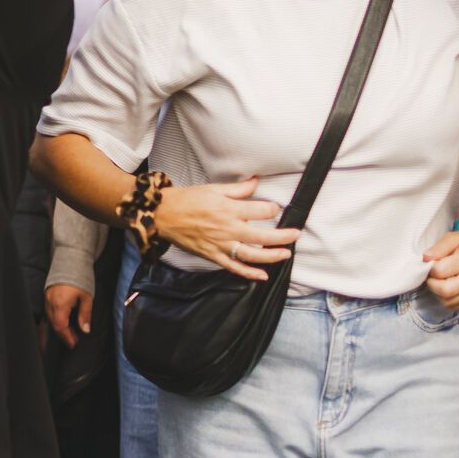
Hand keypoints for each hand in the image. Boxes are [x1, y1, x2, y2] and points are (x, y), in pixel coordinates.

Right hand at [45, 284, 92, 348]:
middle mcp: (51, 302)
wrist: (70, 260)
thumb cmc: (80, 278)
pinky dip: (56, 318)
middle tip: (74, 339)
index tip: (73, 344)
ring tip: (71, 331)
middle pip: (54, 324)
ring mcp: (47, 298)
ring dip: (60, 326)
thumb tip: (85, 330)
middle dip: (64, 334)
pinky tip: (64, 320)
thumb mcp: (86, 298)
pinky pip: (49, 311)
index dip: (67, 337)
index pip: (60, 326)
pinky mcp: (47, 294)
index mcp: (60, 304)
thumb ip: (85, 315)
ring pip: (50, 318)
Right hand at [155, 177, 300, 281]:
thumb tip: (256, 182)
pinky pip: (234, 267)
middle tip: (296, 235)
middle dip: (283, 237)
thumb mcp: (213, 188)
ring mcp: (221, 245)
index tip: (275, 209)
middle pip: (263, 236)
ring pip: (253, 255)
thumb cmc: (186, 200)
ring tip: (286, 254)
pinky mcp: (213, 256)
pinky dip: (249, 273)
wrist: (162, 215)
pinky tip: (262, 275)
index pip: (261, 211)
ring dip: (272, 256)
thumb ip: (238, 189)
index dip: (272, 209)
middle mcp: (228, 229)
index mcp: (228, 209)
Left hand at [425, 229, 458, 309]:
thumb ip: (438, 248)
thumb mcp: (454, 237)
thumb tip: (425, 259)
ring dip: (438, 293)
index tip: (430, 264)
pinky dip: (448, 299)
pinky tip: (449, 287)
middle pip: (444, 291)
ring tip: (440, 281)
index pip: (439, 272)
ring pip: (449, 302)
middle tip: (432, 275)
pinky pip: (457, 306)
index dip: (429, 269)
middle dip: (432, 284)